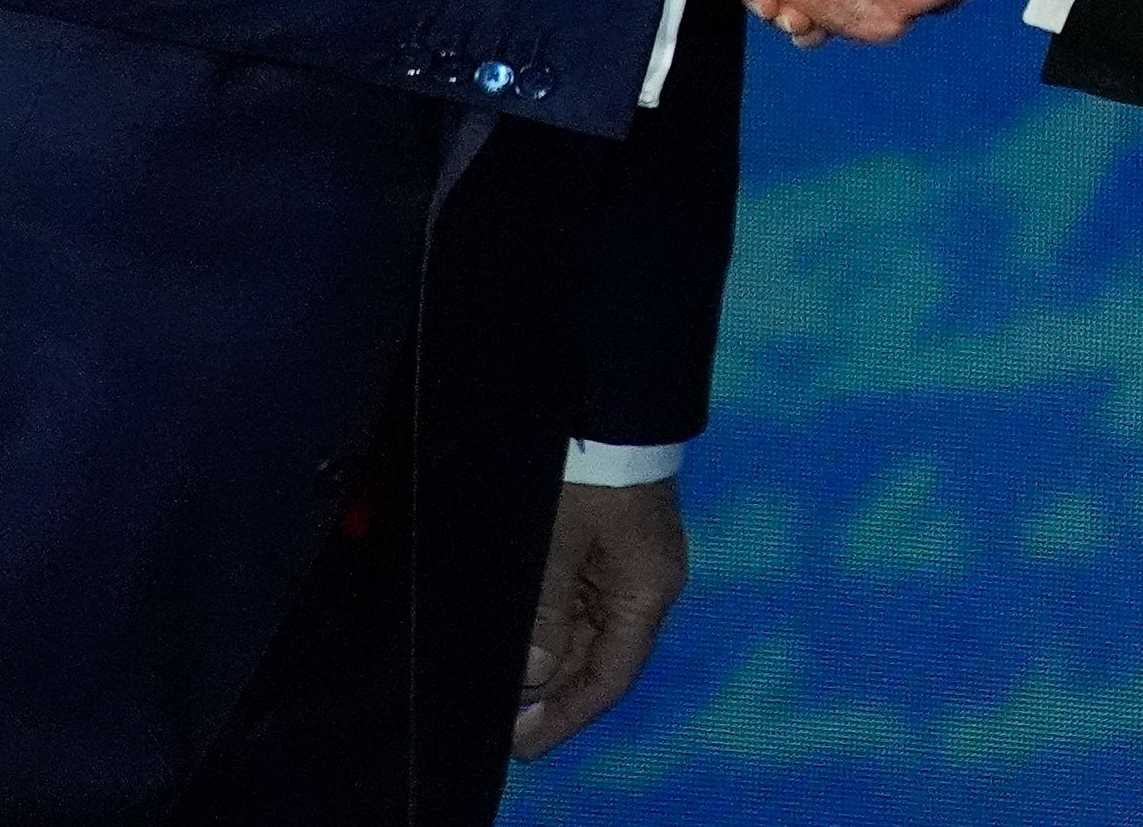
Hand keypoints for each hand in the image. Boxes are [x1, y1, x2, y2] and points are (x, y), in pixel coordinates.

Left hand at [514, 477, 686, 757]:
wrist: (609, 399)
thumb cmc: (586, 471)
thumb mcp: (556, 542)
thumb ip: (545, 611)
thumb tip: (534, 673)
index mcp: (645, 592)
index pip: (611, 676)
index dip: (566, 715)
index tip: (522, 743)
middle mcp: (644, 587)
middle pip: (597, 659)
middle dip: (549, 693)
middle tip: (497, 720)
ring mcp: (628, 565)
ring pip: (585, 633)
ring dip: (546, 662)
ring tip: (499, 687)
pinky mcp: (608, 544)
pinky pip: (579, 603)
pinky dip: (549, 629)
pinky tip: (517, 643)